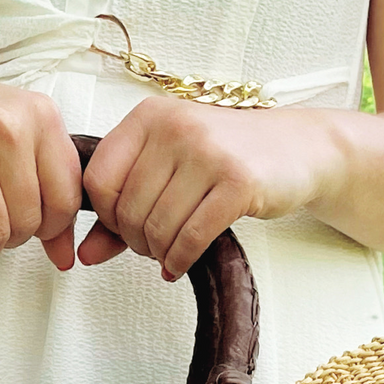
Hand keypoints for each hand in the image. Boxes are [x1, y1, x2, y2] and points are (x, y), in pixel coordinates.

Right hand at [0, 69, 83, 276]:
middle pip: (31, 218)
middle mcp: (8, 126)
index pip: (67, 197)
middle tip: (5, 228)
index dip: (56, 227)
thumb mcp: (21, 140)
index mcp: (41, 115)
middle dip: (19, 235)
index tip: (43, 230)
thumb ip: (51, 192)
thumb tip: (65, 258)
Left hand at [78, 96, 342, 279]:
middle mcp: (176, 128)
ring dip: (159, 254)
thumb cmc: (228, 158)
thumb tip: (84, 255)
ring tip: (168, 255)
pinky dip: (179, 261)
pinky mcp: (239, 183)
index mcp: (149, 117)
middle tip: (152, 248)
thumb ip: (123, 207)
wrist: (298, 149)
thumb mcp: (170, 169)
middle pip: (128, 208)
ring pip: (159, 226)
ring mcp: (209, 154)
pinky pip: (192, 237)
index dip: (105, 217)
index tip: (123, 228)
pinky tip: (179, 266)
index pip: (98, 180)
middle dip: (135, 241)